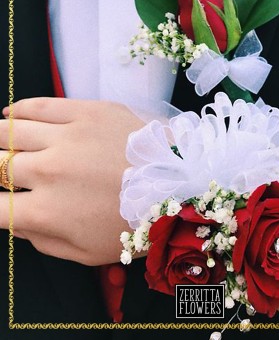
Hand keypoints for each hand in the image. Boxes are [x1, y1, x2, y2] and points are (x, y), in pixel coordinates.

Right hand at [0, 97, 142, 265]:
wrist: (181, 183)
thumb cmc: (136, 224)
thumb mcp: (87, 252)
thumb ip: (42, 240)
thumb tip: (15, 222)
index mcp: (46, 211)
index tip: (0, 198)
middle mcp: (48, 170)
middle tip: (1, 169)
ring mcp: (67, 136)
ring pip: (10, 132)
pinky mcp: (87, 111)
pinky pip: (40, 105)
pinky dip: (18, 111)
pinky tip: (9, 116)